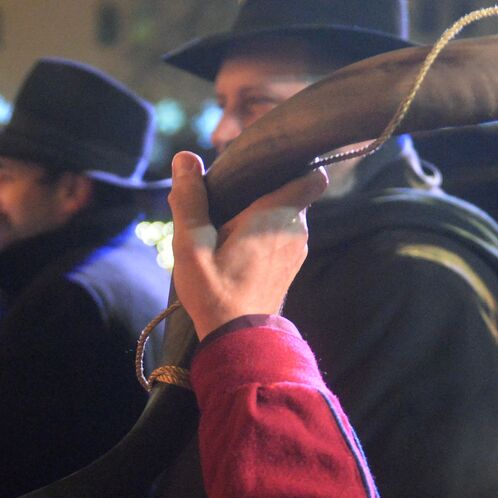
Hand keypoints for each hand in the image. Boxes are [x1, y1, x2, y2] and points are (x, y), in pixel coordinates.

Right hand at [168, 151, 327, 339]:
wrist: (236, 340)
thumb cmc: (214, 291)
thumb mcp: (191, 245)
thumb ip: (190, 199)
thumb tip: (185, 157)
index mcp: (278, 215)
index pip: (313, 177)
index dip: (297, 166)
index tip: (268, 166)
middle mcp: (297, 230)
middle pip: (292, 194)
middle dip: (266, 190)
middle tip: (229, 198)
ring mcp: (297, 251)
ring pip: (287, 217)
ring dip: (265, 215)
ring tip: (230, 224)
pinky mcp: (291, 268)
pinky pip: (283, 238)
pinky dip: (267, 235)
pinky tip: (239, 247)